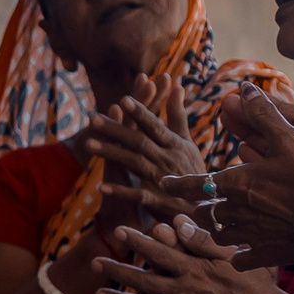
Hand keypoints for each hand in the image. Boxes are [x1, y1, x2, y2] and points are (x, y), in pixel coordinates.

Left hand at [89, 77, 205, 218]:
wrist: (206, 207)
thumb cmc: (192, 169)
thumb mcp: (186, 142)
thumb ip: (178, 116)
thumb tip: (177, 86)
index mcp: (174, 144)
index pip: (155, 126)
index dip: (140, 113)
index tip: (122, 99)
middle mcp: (168, 158)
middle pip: (139, 141)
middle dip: (116, 129)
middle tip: (92, 118)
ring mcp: (163, 180)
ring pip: (135, 163)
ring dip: (112, 153)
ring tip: (87, 144)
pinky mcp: (159, 201)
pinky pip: (138, 195)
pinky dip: (120, 191)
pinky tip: (100, 187)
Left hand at [95, 214, 289, 293]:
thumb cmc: (253, 286)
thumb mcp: (232, 259)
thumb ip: (203, 241)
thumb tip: (178, 224)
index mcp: (193, 270)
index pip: (158, 252)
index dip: (136, 241)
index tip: (118, 231)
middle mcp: (182, 292)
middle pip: (140, 280)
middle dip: (115, 270)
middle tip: (94, 263)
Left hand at [190, 84, 293, 269]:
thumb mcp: (289, 140)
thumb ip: (263, 117)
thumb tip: (242, 91)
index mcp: (236, 184)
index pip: (195, 183)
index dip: (178, 183)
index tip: (165, 182)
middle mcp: (236, 212)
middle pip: (203, 213)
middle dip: (199, 209)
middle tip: (198, 207)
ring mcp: (251, 236)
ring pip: (218, 236)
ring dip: (216, 231)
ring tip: (219, 226)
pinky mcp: (268, 255)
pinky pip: (240, 260)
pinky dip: (237, 255)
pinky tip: (240, 252)